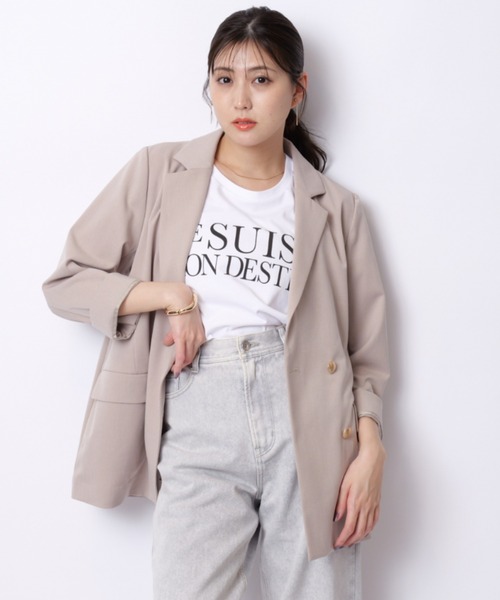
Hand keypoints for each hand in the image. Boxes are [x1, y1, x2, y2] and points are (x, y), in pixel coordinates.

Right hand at [163, 305, 205, 375]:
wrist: (180, 299)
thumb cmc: (182, 309)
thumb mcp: (183, 323)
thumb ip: (176, 334)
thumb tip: (168, 342)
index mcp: (200, 334)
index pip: (195, 350)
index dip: (189, 358)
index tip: (183, 362)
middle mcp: (198, 337)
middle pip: (192, 356)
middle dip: (185, 364)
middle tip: (177, 368)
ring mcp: (190, 338)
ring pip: (187, 357)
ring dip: (180, 365)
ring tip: (174, 369)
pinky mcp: (182, 337)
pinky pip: (181, 355)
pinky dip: (179, 365)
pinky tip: (175, 370)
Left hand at [333, 427, 385, 547]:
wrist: (372, 461)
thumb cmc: (358, 469)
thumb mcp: (344, 485)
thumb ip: (340, 503)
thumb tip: (336, 518)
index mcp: (356, 503)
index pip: (349, 527)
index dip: (343, 538)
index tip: (337, 543)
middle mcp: (366, 507)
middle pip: (359, 531)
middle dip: (350, 541)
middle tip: (343, 545)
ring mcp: (373, 505)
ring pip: (368, 528)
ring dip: (360, 537)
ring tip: (352, 540)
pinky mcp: (377, 502)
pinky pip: (375, 520)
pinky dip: (370, 528)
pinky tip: (366, 530)